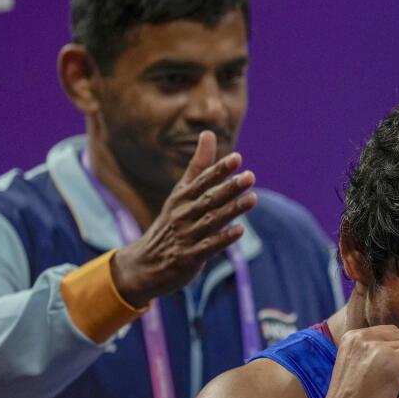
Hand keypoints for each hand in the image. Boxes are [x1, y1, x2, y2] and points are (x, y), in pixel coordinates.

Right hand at [111, 131, 256, 305]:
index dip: (219, 170)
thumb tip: (209, 133)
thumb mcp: (181, 192)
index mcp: (182, 197)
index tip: (237, 158)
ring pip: (212, 221)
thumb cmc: (171, 223)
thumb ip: (199, 165)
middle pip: (209, 199)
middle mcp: (183, 214)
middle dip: (230, 188)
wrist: (145, 263)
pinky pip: (208, 246)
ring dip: (232, 210)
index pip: (202, 181)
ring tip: (253, 199)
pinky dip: (223, 239)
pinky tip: (239, 231)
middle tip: (250, 176)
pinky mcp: (189, 257)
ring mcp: (186, 236)